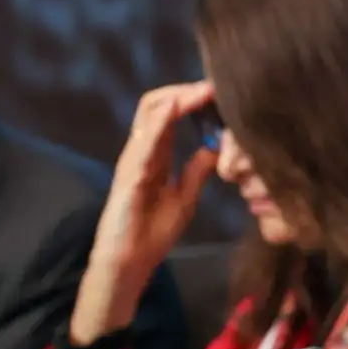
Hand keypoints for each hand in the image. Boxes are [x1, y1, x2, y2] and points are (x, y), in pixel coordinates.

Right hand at [71, 84, 218, 343]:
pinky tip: (175, 110)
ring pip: (147, 114)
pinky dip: (158, 123)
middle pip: (156, 103)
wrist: (130, 263)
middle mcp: (141, 150)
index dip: (192, 98)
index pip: (170, 112)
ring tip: (202, 90)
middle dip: (185, 90)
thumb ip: (197, 171)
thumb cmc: (152, 233)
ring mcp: (132, 159)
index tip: (219, 92)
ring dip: (176, 98)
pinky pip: (142, 142)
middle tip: (214, 85)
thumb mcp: (185, 197)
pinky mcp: (128, 175)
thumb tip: (215, 148)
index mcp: (155, 155)